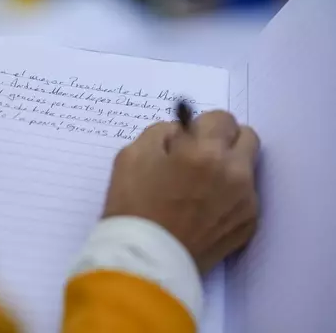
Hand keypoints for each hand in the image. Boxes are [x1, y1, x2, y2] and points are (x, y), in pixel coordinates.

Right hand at [103, 111, 259, 273]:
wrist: (144, 261)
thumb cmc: (133, 207)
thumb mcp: (131, 155)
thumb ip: (161, 132)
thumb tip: (181, 132)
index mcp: (205, 152)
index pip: (221, 117)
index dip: (201, 125)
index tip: (187, 139)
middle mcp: (234, 173)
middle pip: (247, 137)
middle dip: (224, 140)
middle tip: (199, 156)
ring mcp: (245, 201)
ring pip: (247, 169)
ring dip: (228, 169)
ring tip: (199, 187)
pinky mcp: (247, 225)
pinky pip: (244, 197)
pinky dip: (228, 197)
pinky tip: (203, 211)